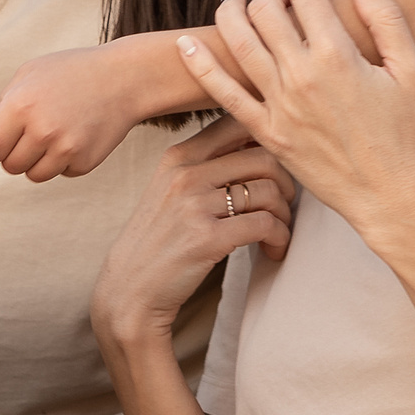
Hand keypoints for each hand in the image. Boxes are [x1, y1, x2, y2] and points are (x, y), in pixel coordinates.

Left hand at [0, 43, 144, 180]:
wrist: (125, 78)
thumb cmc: (71, 72)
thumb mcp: (29, 75)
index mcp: (21, 106)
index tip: (5, 132)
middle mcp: (42, 131)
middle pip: (9, 165)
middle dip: (16, 151)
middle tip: (36, 127)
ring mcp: (65, 149)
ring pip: (33, 174)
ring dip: (38, 160)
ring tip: (56, 131)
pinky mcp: (84, 163)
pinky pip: (60, 173)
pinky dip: (64, 161)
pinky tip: (77, 135)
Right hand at [93, 115, 295, 346]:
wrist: (129, 291)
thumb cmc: (157, 241)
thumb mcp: (170, 190)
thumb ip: (205, 166)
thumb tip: (257, 143)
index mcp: (178, 156)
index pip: (236, 123)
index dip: (267, 139)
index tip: (278, 165)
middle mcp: (186, 174)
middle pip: (263, 157)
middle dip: (286, 182)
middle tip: (285, 203)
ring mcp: (195, 205)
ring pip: (269, 191)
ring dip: (284, 214)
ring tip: (278, 231)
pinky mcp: (207, 238)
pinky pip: (265, 225)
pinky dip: (280, 237)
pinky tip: (274, 249)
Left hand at [177, 0, 414, 241]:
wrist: (391, 194)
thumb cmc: (407, 131)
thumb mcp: (411, 69)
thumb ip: (386, 16)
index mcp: (338, 56)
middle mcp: (301, 76)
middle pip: (266, 11)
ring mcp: (279, 106)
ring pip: (238, 43)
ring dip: (231, 13)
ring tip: (234, 2)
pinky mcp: (266, 132)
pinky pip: (223, 93)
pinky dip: (200, 65)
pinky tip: (185, 43)